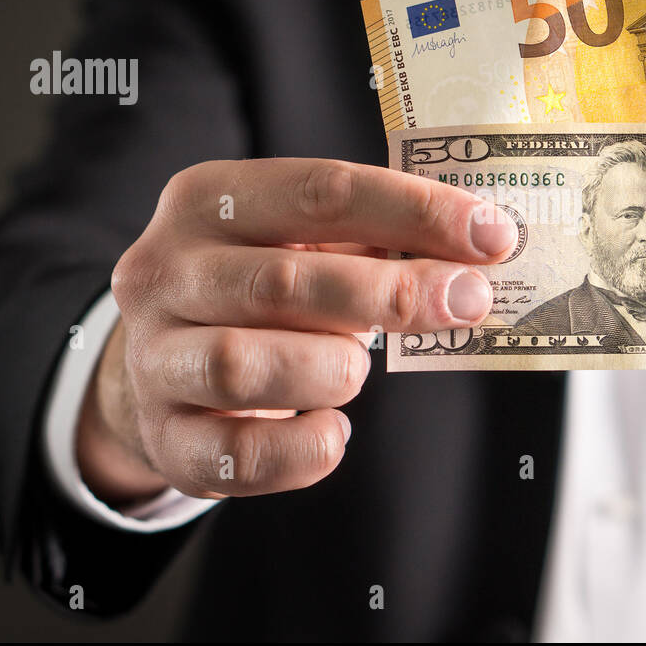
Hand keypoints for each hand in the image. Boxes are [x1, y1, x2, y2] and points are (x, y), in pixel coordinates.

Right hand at [76, 158, 516, 504]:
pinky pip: (241, 454)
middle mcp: (164, 272)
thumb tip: (478, 249)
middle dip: (395, 293)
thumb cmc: (254, 292)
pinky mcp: (165, 439)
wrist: (156, 366)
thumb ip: (370, 239)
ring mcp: (153, 358)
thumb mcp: (296, 242)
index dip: (415, 211)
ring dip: (331, 370)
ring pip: (245, 365)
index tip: (492, 235)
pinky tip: (334, 431)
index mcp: (207, 201)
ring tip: (358, 368)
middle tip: (468, 302)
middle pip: (283, 281)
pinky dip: (304, 449)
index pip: (320, 191)